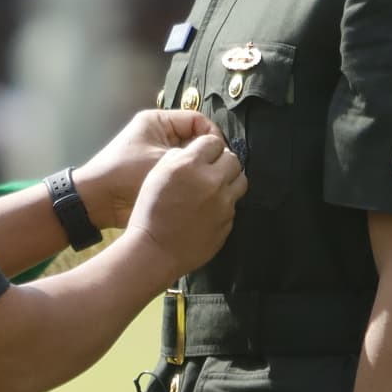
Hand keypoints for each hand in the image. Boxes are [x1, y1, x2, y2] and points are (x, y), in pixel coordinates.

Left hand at [73, 109, 216, 227]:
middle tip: (216, 172)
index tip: (219, 156)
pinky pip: (179, 170)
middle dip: (205, 154)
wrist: (97, 201)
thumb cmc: (125, 175)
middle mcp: (158, 133)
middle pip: (194, 138)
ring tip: (208, 182)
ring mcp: (157, 152)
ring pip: (188, 156)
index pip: (197, 120)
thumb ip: (192, 158)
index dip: (212, 136)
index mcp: (158, 121)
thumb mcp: (162, 162)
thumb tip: (220, 159)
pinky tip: (197, 190)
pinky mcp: (156, 171)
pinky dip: (187, 179)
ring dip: (197, 168)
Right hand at [126, 131, 244, 275]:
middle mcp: (211, 181)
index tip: (203, 154)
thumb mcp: (156, 174)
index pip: (213, 141)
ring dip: (229, 179)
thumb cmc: (150, 213)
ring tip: (215, 187)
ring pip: (240, 180)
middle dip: (222, 161)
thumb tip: (194, 152)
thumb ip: (177, 157)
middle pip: (232, 159)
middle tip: (210, 170)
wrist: (155, 250)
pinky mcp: (228, 221)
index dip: (208, 147)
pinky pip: (234, 204)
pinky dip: (225, 202)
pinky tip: (209, 208)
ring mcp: (223, 202)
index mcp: (190, 165)